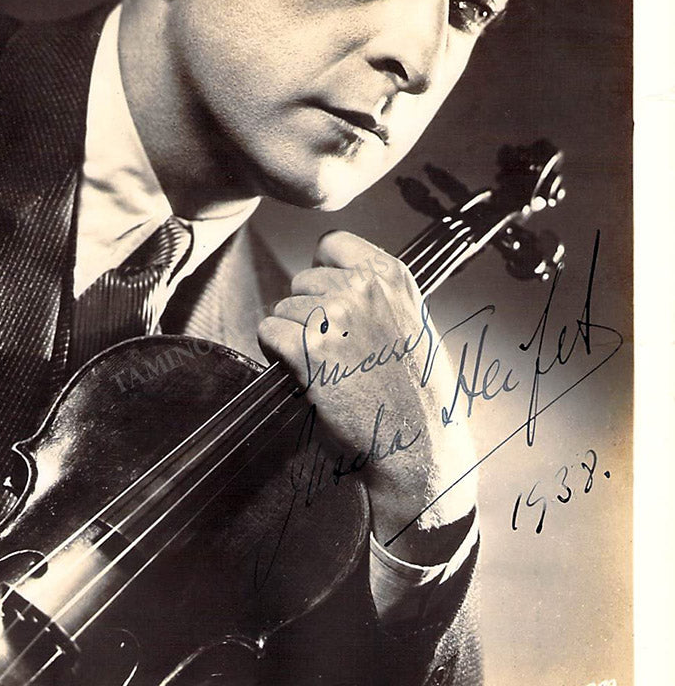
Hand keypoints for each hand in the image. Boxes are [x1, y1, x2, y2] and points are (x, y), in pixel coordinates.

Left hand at [258, 230, 476, 562]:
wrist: (418, 442)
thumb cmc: (416, 389)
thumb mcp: (412, 321)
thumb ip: (376, 293)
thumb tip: (333, 279)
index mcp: (391, 275)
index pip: (332, 243)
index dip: (324, 271)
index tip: (330, 298)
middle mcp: (362, 287)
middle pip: (302, 279)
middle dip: (307, 310)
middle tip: (332, 348)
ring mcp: (334, 315)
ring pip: (282, 308)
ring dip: (292, 335)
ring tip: (324, 366)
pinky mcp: (308, 348)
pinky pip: (267, 332)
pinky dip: (275, 353)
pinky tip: (303, 373)